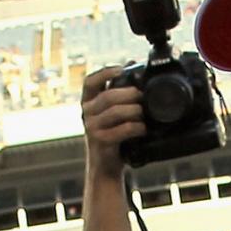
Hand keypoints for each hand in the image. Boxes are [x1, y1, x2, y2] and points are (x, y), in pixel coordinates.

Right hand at [81, 66, 146, 184]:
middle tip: (142, 96)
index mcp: (88, 102)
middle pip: (108, 96)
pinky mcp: (100, 142)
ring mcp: (92, 128)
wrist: (106, 167)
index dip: (104, 73)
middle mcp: (87, 114)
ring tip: (143, 114)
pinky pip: (121, 130)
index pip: (90, 82)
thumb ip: (118, 91)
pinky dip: (135, 127)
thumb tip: (131, 64)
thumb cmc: (113, 137)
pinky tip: (143, 129)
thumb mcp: (113, 112)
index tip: (121, 69)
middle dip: (129, 94)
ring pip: (115, 111)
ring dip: (134, 111)